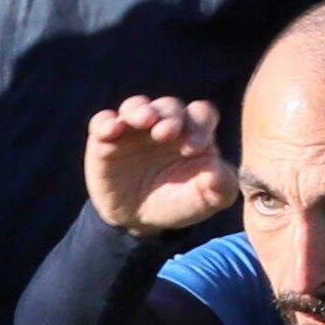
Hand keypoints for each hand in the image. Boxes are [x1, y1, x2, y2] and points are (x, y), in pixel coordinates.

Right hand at [84, 93, 242, 236]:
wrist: (140, 219)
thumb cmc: (179, 202)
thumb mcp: (206, 200)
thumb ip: (221, 186)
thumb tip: (217, 172)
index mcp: (192, 132)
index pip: (201, 113)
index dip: (200, 124)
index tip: (194, 147)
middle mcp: (163, 123)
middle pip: (169, 106)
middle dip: (169, 116)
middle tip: (166, 133)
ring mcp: (133, 129)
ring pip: (136, 106)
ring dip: (140, 110)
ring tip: (144, 121)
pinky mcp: (105, 140)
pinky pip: (102, 121)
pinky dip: (106, 122)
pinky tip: (111, 130)